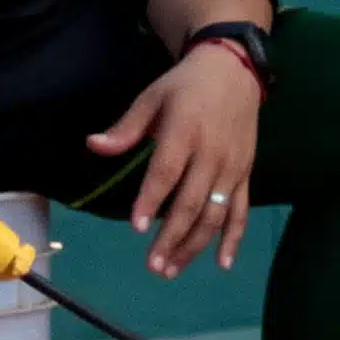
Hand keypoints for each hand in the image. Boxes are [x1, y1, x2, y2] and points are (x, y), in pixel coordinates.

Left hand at [86, 46, 259, 278]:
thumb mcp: (152, 97)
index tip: (136, 228)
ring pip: (215, 214)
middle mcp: (212, 153)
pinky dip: (233, 238)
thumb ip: (126, 128)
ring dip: (194, 245)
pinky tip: (222, 264)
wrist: (235, 69)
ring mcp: (232, 167)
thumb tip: (93, 146)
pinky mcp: (246, 173)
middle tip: (152, 265)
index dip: (151, 200)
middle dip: (171, 237)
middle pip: (191, 202)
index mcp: (185, 131)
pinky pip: (241, 210)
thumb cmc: (185, 85)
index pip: (167, 171)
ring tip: (172, 269)